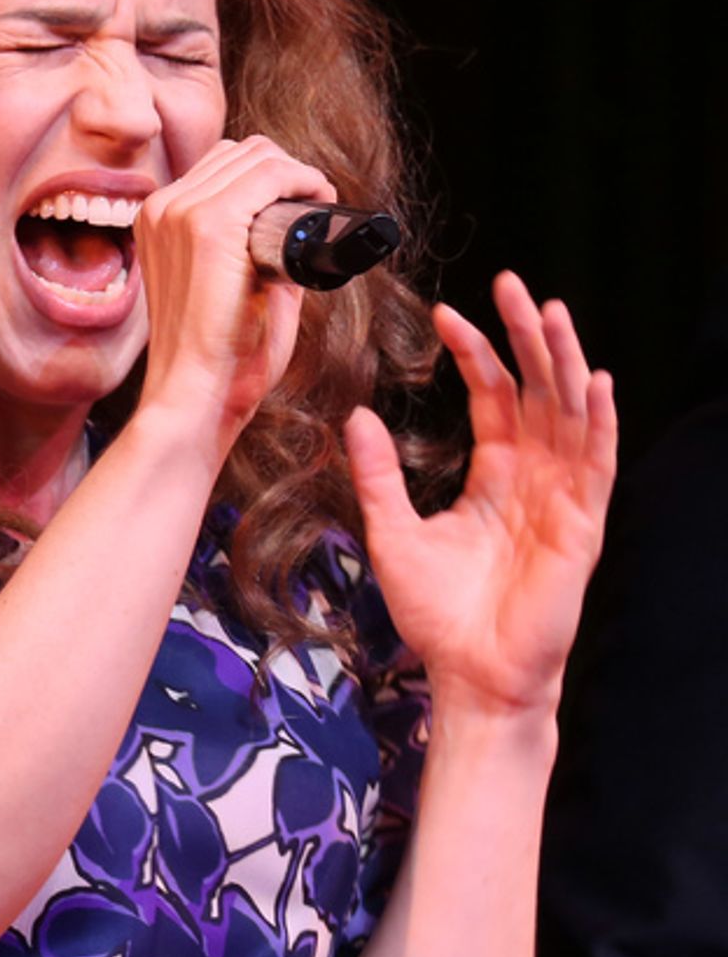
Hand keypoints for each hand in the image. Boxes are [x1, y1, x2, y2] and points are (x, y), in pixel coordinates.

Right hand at [135, 136, 334, 454]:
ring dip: (297, 174)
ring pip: (257, 156)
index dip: (270, 177)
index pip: (221, 165)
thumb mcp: (231, 288)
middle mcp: (162, 207)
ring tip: (320, 206)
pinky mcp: (208, 225)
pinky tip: (321, 201)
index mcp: (158, 220)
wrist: (197, 396)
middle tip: (317, 207)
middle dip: (286, 171)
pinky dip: (304, 180)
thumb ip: (254, 248)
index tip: (303, 205)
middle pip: (240, 152)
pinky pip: (269, 174)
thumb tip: (298, 222)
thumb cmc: (219, 357)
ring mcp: (180, 212)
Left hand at [344, 271, 616, 715]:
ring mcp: (563, 497)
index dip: (475, 352)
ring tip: (549, 310)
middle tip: (510, 282)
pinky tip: (595, 381)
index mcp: (495, 474)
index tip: (445, 311)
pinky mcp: (583, 525)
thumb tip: (356, 415)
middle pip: (538, 388)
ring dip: (563, 360)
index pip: (494, 395)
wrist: (470, 674)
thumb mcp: (392, 532)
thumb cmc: (437, 615)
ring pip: (571, 412)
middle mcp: (535, 476)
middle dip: (526, 335)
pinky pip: (598, 464)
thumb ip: (378, 475)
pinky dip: (601, 422)